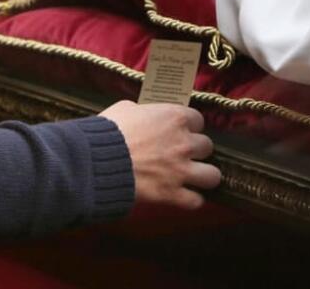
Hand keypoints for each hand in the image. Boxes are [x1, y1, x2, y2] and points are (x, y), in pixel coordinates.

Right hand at [99, 101, 219, 209]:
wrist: (97, 161)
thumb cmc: (109, 131)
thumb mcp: (125, 108)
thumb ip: (143, 111)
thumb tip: (143, 114)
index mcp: (174, 118)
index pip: (198, 119)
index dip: (189, 126)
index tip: (180, 130)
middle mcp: (184, 144)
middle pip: (207, 146)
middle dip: (196, 150)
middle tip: (183, 153)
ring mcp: (181, 170)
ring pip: (212, 176)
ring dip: (203, 176)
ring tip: (194, 177)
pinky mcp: (172, 194)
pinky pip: (196, 201)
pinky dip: (191, 200)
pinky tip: (183, 196)